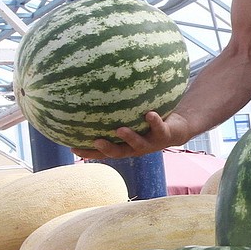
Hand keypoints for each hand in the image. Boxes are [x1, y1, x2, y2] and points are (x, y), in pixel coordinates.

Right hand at [71, 111, 186, 160]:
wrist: (178, 128)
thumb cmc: (147, 123)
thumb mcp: (129, 118)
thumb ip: (114, 114)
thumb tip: (90, 96)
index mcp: (124, 146)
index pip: (103, 152)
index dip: (88, 152)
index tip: (72, 147)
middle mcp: (136, 148)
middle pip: (119, 153)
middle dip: (107, 149)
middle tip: (95, 141)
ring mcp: (151, 143)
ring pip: (139, 144)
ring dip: (130, 138)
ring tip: (120, 129)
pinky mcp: (165, 136)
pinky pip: (159, 128)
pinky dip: (154, 121)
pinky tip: (149, 113)